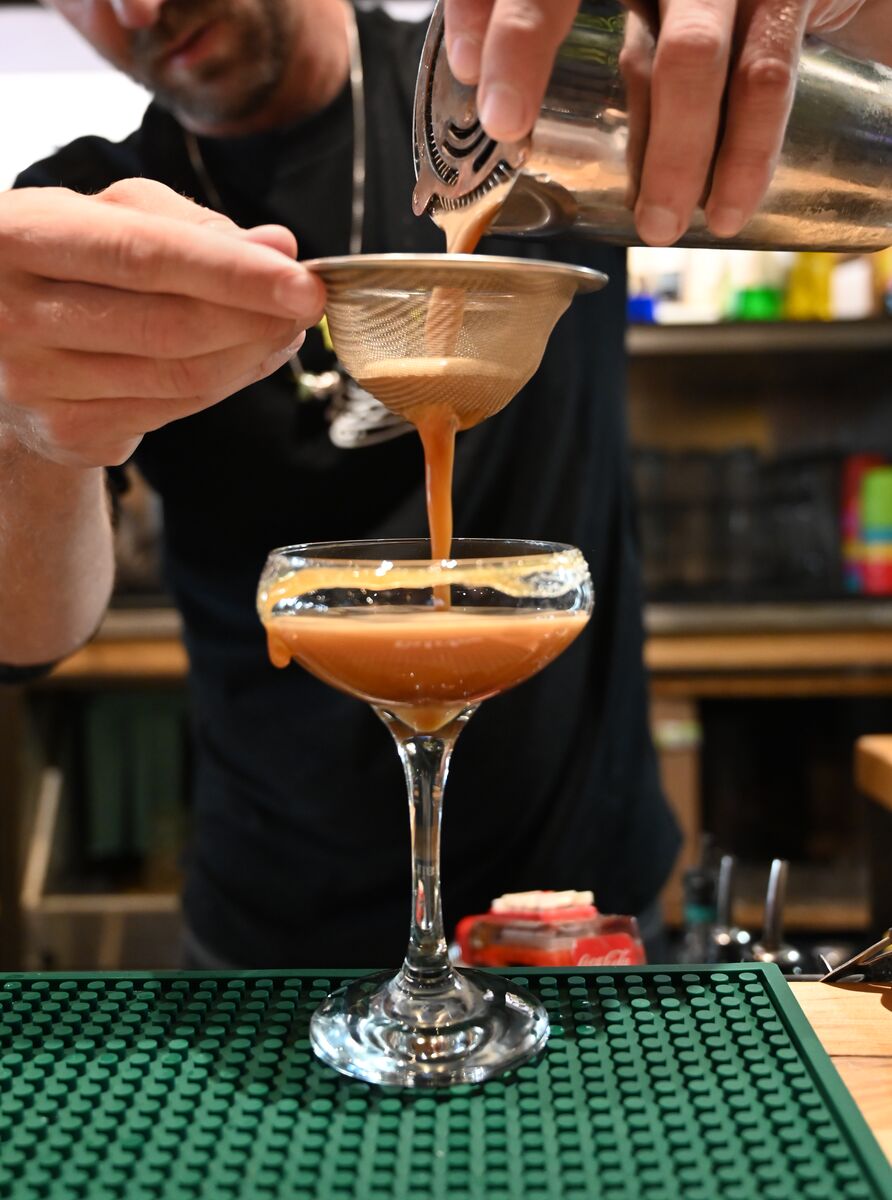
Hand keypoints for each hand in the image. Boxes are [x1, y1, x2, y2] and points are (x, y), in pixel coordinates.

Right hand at [0, 179, 324, 467]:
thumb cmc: (62, 260)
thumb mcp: (104, 216)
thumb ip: (188, 224)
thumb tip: (277, 245)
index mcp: (15, 237)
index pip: (142, 256)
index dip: (232, 272)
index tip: (302, 281)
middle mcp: (12, 316)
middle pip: (170, 327)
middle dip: (256, 317)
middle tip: (308, 303)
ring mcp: (36, 385)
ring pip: (180, 378)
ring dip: (252, 354)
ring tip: (285, 327)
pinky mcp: (67, 433)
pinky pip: (172, 411)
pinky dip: (225, 384)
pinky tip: (247, 358)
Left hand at [443, 1, 870, 244]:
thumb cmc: (681, 14)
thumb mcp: (617, 20)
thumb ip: (552, 47)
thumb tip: (471, 92)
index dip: (481, 8)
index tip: (459, 64)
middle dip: (526, 44)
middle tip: (506, 126)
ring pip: (689, 55)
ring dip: (671, 152)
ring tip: (659, 225)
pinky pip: (764, 77)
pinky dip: (747, 153)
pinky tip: (727, 208)